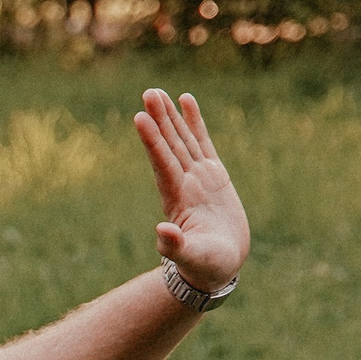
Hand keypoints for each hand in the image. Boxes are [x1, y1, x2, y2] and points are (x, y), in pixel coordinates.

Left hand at [133, 89, 249, 293]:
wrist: (220, 267)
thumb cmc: (205, 266)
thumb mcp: (192, 257)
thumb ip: (175, 246)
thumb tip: (162, 231)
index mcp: (177, 200)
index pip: (163, 164)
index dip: (152, 142)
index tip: (140, 118)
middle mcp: (184, 184)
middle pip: (169, 145)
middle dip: (159, 120)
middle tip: (148, 92)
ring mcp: (198, 178)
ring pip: (182, 140)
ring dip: (170, 117)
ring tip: (158, 92)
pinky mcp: (214, 175)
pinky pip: (202, 142)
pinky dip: (194, 122)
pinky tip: (186, 100)